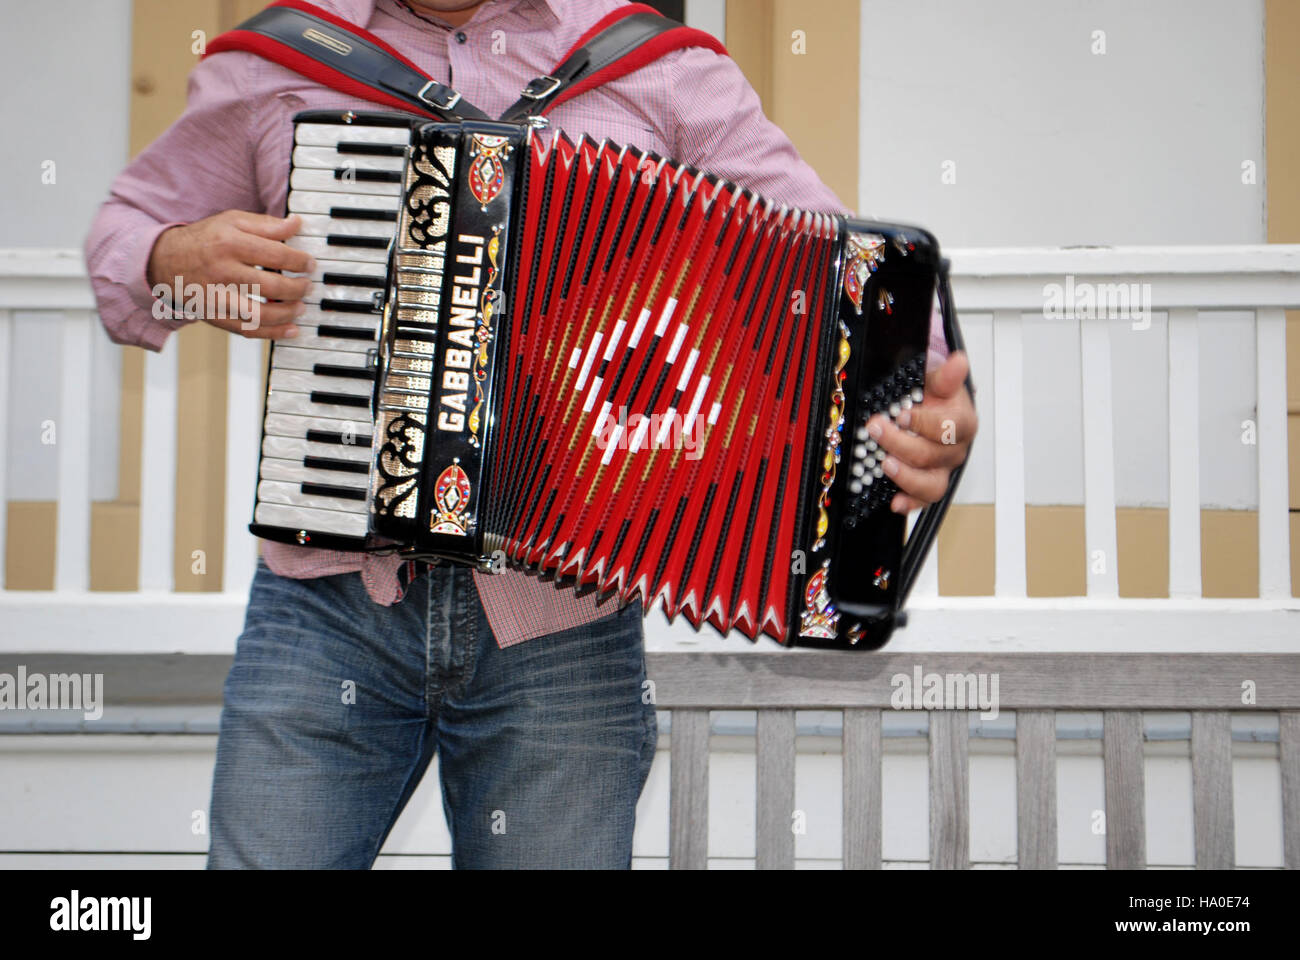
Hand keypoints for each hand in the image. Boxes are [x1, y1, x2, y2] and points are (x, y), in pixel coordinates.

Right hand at [146, 211, 314, 338]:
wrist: (164, 261)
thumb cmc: (206, 239)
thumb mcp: (231, 221)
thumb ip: (265, 224)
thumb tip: (296, 224)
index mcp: (229, 243)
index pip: (275, 254)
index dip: (299, 261)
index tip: (310, 264)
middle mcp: (221, 270)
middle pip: (270, 285)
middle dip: (297, 289)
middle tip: (308, 286)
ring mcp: (216, 297)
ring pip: (259, 313)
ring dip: (287, 313)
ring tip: (301, 307)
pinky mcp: (214, 317)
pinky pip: (247, 330)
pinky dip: (272, 333)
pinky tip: (290, 329)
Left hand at [865, 350, 976, 512]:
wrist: (931, 410)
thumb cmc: (935, 398)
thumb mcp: (938, 382)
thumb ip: (946, 376)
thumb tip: (959, 360)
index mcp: (962, 423)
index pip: (949, 428)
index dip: (925, 423)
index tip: (902, 414)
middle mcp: (955, 450)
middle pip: (933, 455)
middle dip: (901, 443)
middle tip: (875, 428)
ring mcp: (942, 470)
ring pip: (932, 484)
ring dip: (907, 477)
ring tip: (885, 464)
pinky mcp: (928, 484)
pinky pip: (922, 501)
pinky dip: (909, 504)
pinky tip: (895, 503)